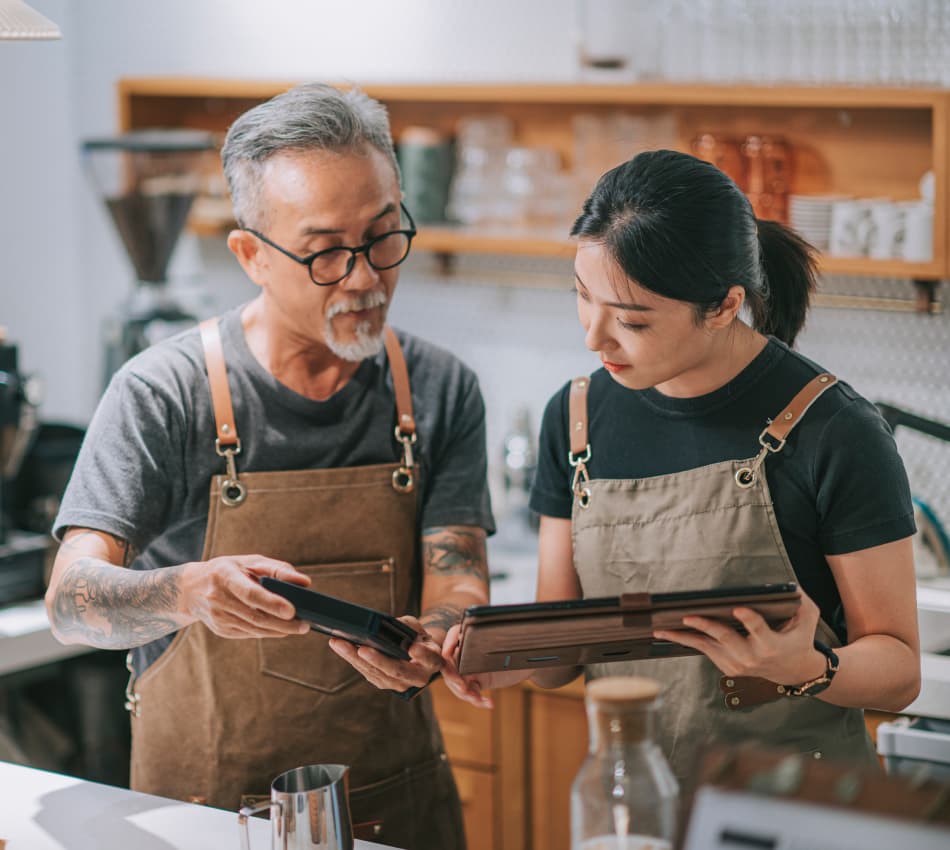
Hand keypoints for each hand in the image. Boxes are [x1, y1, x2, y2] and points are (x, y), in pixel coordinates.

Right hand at [180, 555, 311, 638]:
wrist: (191, 589)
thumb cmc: (229, 570)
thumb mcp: (250, 561)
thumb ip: (278, 570)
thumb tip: (305, 582)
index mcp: (225, 575)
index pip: (250, 593)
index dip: (272, 603)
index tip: (292, 610)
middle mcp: (218, 598)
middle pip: (255, 616)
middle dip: (283, 623)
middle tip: (304, 625)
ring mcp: (218, 617)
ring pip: (254, 628)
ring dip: (279, 630)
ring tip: (299, 627)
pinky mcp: (220, 629)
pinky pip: (249, 633)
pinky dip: (267, 632)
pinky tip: (281, 629)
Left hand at [328, 615, 443, 692]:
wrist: (416, 655)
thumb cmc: (417, 637)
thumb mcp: (418, 628)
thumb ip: (408, 626)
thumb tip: (388, 624)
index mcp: (433, 661)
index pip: (429, 658)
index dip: (422, 654)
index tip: (413, 648)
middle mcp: (417, 677)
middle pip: (397, 671)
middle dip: (378, 660)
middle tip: (362, 649)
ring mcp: (400, 684)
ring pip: (377, 674)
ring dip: (356, 658)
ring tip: (340, 643)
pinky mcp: (384, 684)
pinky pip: (368, 673)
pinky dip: (353, 659)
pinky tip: (341, 647)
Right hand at [437, 624, 531, 708]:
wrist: (531, 662)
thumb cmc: (522, 645)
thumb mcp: (509, 639)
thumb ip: (496, 635)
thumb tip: (486, 627)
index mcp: (472, 635)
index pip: (454, 634)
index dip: (448, 642)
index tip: (446, 653)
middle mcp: (467, 651)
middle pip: (449, 664)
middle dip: (453, 677)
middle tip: (463, 687)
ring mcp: (470, 668)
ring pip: (457, 683)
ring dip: (466, 693)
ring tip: (478, 699)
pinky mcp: (476, 682)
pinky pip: (470, 693)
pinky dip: (478, 700)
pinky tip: (489, 704)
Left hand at [653, 588, 827, 685]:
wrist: (794, 671)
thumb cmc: (800, 639)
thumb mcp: (808, 620)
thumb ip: (802, 603)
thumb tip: (791, 586)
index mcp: (772, 644)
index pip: (759, 630)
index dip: (749, 620)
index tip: (738, 609)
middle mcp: (753, 657)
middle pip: (726, 638)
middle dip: (706, 626)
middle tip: (687, 616)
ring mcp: (738, 665)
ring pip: (708, 647)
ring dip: (683, 637)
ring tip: (661, 630)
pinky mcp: (728, 668)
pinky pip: (706, 651)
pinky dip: (688, 641)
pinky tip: (670, 634)